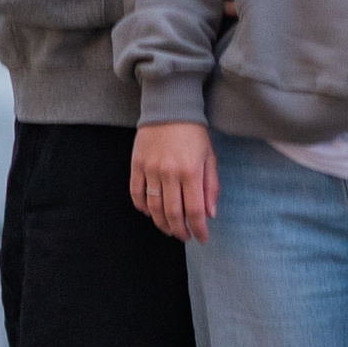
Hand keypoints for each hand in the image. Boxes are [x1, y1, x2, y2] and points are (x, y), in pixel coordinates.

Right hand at [132, 121, 218, 242]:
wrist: (169, 108)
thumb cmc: (194, 133)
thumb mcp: (209, 156)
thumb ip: (211, 186)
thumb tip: (210, 214)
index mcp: (191, 171)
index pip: (194, 210)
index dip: (198, 229)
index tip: (201, 238)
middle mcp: (170, 173)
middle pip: (172, 213)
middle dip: (179, 231)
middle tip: (184, 237)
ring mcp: (151, 169)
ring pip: (154, 207)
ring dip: (161, 223)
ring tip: (169, 229)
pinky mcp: (137, 165)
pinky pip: (136, 193)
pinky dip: (142, 207)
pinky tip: (149, 212)